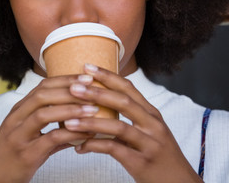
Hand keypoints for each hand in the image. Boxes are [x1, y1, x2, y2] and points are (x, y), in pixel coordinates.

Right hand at [0, 74, 96, 182]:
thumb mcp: (28, 135)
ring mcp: (19, 136)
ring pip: (44, 114)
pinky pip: (50, 139)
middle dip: (69, 89)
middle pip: (42, 95)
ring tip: (93, 109)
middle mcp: (16, 120)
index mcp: (18, 111)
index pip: (41, 87)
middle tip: (92, 88)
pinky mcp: (26, 155)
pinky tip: (86, 134)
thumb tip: (80, 123)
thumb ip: (52, 127)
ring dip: (71, 109)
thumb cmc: (11, 157)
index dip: (64, 80)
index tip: (85, 77)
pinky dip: (70, 134)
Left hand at [64, 64, 202, 182]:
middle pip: (123, 102)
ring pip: (117, 127)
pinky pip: (114, 150)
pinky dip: (94, 147)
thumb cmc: (160, 157)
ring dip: (91, 123)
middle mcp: (153, 125)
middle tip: (74, 87)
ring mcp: (149, 144)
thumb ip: (129, 118)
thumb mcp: (149, 132)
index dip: (108, 76)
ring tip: (68, 121)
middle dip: (97, 93)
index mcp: (152, 115)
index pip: (129, 88)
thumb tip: (98, 104)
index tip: (87, 66)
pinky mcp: (141, 163)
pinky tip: (79, 147)